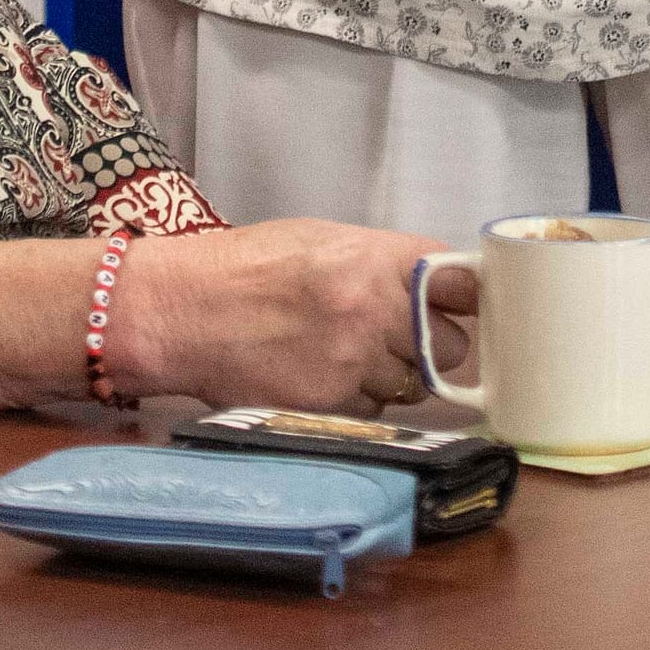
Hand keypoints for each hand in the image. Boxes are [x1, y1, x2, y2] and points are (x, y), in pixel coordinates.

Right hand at [119, 221, 472, 412]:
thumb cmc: (245, 267)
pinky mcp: (327, 405)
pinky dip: (359, 400)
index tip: (468, 306)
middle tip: (409, 339)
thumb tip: (430, 283)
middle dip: (436, 346)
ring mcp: (352, 362)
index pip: (460, 284)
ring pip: (413, 386)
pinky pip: (371, 409)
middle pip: (451, 347)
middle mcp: (373, 311)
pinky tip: (327, 378)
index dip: (468, 298)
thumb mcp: (321, 240)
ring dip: (396, 377)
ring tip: (353, 356)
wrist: (181, 311)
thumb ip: (381, 262)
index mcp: (376, 259)